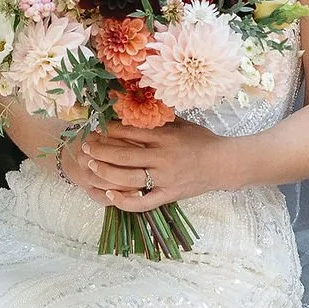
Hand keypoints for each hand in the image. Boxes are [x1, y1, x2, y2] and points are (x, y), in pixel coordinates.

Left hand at [73, 118, 227, 212]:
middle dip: (100, 151)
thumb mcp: (182, 123)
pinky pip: (143, 202)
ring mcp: (165, 178)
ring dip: (106, 173)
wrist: (224, 163)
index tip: (95, 127)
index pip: (130, 132)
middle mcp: (163, 157)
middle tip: (85, 147)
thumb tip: (136, 104)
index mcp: (165, 137)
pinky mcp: (169, 195)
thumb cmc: (202, 140)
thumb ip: (159, 118)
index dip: (108, 130)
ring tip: (91, 166)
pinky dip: (124, 201)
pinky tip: (109, 195)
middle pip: (123, 156)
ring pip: (128, 178)